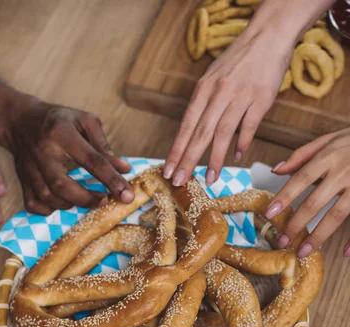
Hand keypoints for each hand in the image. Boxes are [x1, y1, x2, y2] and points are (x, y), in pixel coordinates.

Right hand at [7, 100, 132, 214]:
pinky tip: (62, 204)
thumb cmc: (60, 121)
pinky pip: (33, 204)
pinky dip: (49, 210)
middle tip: (103, 200)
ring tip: (85, 200)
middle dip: (86, 199)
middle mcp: (42, 152)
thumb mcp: (85, 122)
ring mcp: (28, 168)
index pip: (91, 160)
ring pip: (48, 197)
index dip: (111, 179)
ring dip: (70, 204)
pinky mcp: (21, 179)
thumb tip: (125, 169)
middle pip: (61, 185)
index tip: (127, 195)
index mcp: (62, 133)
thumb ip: (104, 146)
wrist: (19, 120)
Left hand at [164, 29, 292, 186]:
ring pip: (223, 133)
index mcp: (203, 89)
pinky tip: (236, 158)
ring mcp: (240, 96)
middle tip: (179, 181)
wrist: (268, 35)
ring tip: (210, 179)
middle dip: (188, 160)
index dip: (176, 150)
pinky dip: (242, 143)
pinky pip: (249, 126)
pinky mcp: (261, 99)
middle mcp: (219, 93)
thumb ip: (204, 103)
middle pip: (200, 132)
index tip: (168, 170)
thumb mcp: (213, 77)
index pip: (186, 126)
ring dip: (215, 159)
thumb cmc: (238, 60)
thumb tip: (193, 134)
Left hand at [266, 128, 349, 257]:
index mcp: (329, 156)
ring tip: (304, 251)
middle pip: (315, 201)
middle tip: (282, 240)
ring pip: (337, 214)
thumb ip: (302, 155)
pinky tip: (345, 253)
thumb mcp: (330, 138)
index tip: (269, 213)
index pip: (301, 178)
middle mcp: (343, 171)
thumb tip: (276, 170)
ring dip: (319, 235)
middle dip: (296, 223)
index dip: (284, 196)